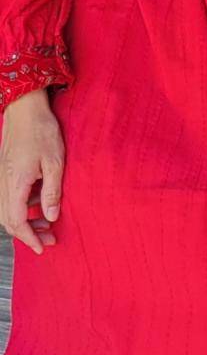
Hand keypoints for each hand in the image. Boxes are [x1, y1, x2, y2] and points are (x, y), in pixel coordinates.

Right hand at [0, 89, 64, 254]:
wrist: (25, 107)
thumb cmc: (41, 130)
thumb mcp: (54, 162)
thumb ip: (52, 192)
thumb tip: (51, 217)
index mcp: (15, 183)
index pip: (16, 221)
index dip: (29, 238)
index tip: (41, 247)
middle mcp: (3, 182)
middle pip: (8, 220)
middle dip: (28, 233)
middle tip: (49, 239)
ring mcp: (2, 176)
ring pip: (7, 209)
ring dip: (25, 220)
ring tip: (47, 223)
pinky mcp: (5, 170)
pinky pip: (9, 197)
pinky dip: (22, 206)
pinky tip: (39, 201)